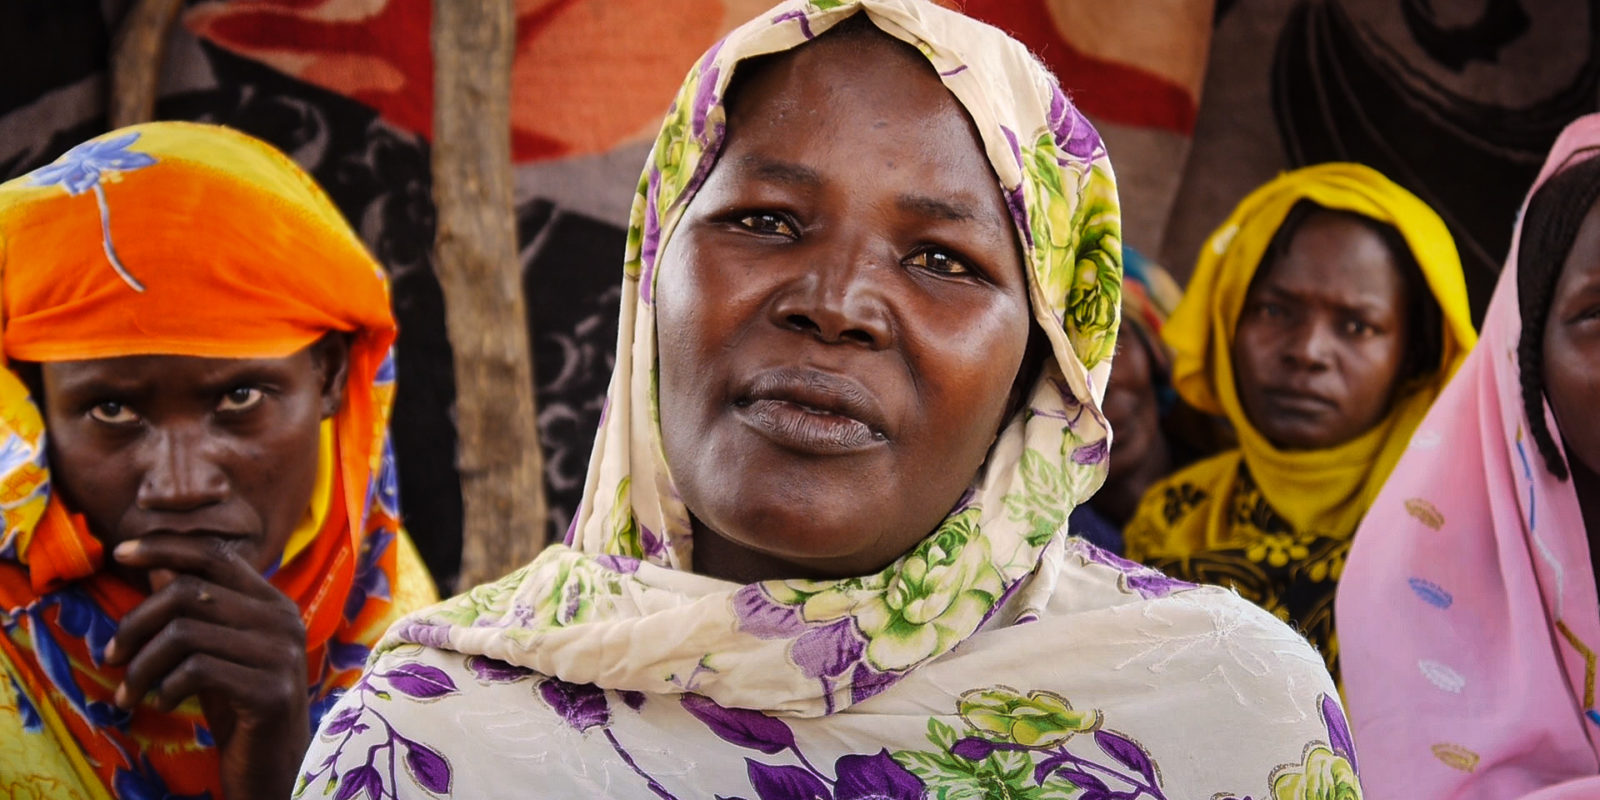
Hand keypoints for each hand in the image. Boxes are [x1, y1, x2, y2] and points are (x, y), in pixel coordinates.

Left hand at [105, 534, 308, 799]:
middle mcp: (283, 619)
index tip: (121, 552)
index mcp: (272, 602)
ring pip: (186, 632)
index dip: (167, 547)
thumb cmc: (239, 704)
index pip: (216, 555)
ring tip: (129, 691)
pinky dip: (165, 688)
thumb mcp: (213, 650)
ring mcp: (281, 653)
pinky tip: (163, 704)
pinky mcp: (270, 690)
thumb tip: (158, 564)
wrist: (274, 763)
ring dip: (142, 665)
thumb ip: (194, 608)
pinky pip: (197, 671)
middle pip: (191, 592)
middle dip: (137, 622)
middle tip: (111, 656)